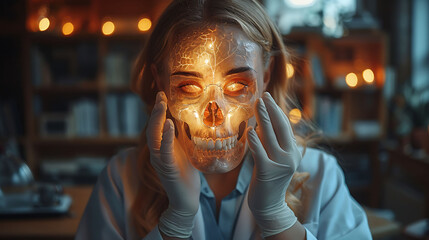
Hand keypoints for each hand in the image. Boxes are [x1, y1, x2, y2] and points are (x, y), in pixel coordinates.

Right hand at [147, 91, 200, 237]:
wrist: (186, 198)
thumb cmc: (186, 174)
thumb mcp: (184, 151)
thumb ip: (180, 137)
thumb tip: (184, 119)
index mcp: (161, 147)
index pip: (157, 125)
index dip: (158, 110)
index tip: (161, 94)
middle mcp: (157, 152)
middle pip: (151, 127)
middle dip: (156, 110)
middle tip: (160, 95)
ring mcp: (159, 160)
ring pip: (153, 137)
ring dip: (157, 120)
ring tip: (161, 104)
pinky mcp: (166, 168)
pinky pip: (164, 150)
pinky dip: (165, 136)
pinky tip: (168, 124)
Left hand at [246, 92, 301, 237]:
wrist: (269, 206)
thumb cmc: (268, 180)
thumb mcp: (272, 158)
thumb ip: (270, 143)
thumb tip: (260, 123)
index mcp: (293, 152)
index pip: (285, 126)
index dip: (276, 111)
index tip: (268, 97)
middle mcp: (290, 157)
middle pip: (280, 128)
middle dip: (271, 110)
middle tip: (263, 95)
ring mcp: (280, 165)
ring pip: (271, 136)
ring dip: (263, 118)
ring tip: (257, 104)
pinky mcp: (268, 172)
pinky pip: (260, 152)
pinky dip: (255, 140)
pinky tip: (250, 129)